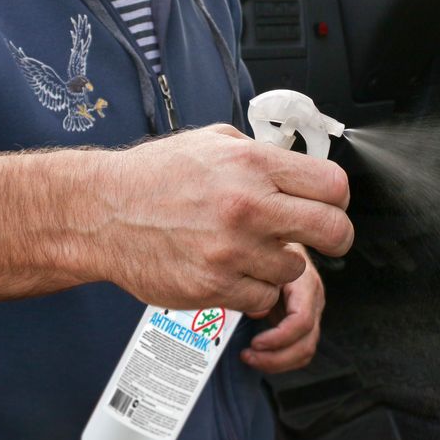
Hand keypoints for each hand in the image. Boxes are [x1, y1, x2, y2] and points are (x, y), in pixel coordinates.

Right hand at [90, 125, 350, 315]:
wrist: (102, 212)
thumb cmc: (153, 175)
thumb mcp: (211, 141)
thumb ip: (260, 154)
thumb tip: (297, 165)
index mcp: (252, 164)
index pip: (333, 185)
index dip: (336, 198)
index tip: (329, 205)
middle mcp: (248, 205)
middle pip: (333, 230)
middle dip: (334, 237)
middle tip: (321, 238)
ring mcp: (233, 250)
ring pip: (295, 269)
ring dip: (280, 263)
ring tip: (250, 249)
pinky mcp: (214, 286)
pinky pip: (262, 298)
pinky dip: (253, 289)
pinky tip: (231, 270)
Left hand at [241, 245, 324, 372]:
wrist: (279, 238)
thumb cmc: (268, 247)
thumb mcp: (261, 258)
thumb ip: (259, 281)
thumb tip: (257, 312)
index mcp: (306, 282)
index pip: (302, 321)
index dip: (279, 338)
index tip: (254, 343)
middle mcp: (314, 298)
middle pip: (306, 343)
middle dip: (277, 357)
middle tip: (248, 355)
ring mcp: (312, 310)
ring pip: (305, 350)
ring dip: (278, 361)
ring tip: (251, 356)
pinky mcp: (305, 318)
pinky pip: (300, 348)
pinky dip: (281, 357)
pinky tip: (260, 353)